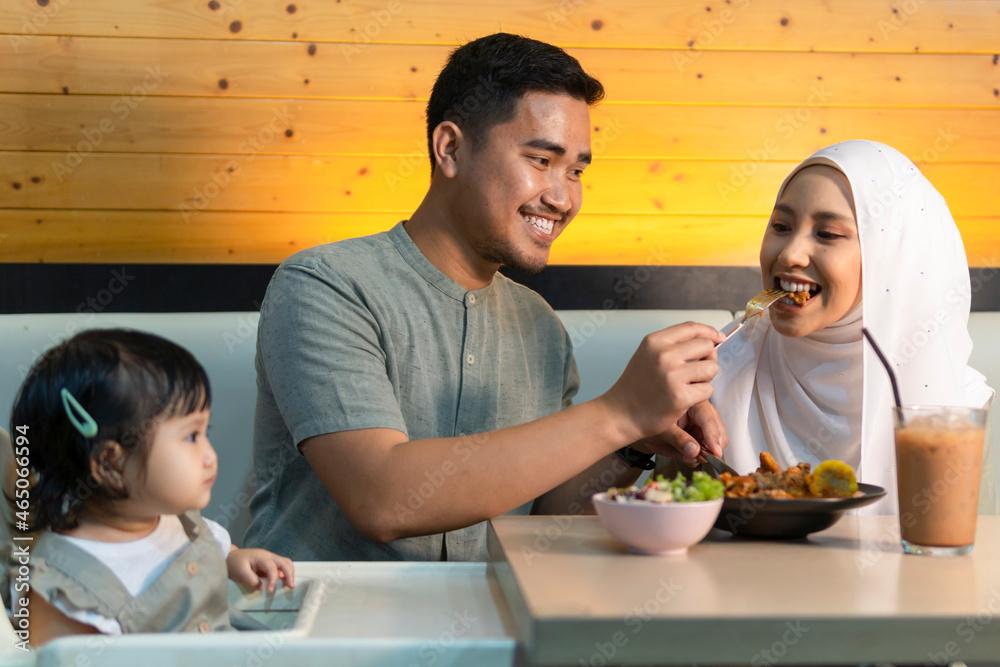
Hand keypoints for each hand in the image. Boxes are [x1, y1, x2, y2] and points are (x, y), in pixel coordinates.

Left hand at [227, 548, 294, 592]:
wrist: (230, 557)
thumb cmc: (234, 564)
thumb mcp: (240, 572)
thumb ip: (251, 580)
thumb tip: (262, 587)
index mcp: (261, 557)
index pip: (272, 568)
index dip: (273, 580)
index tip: (270, 591)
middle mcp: (268, 556)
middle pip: (285, 562)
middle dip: (289, 574)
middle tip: (291, 586)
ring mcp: (270, 558)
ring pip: (286, 563)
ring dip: (289, 573)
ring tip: (290, 585)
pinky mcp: (269, 562)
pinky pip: (282, 566)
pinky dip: (286, 573)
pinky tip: (285, 581)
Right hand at [601, 322, 723, 442]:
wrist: (620, 413)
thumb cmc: (636, 386)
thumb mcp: (647, 355)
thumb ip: (672, 345)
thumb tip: (709, 339)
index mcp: (655, 341)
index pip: (692, 328)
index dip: (710, 332)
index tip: (719, 338)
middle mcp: (663, 355)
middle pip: (706, 346)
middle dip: (709, 358)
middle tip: (699, 370)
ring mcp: (672, 376)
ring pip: (711, 368)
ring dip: (706, 377)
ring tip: (691, 384)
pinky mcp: (680, 396)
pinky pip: (707, 390)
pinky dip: (701, 395)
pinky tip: (686, 398)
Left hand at [631, 401, 728, 465]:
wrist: (636, 427)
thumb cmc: (645, 420)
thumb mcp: (660, 429)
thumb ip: (678, 439)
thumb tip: (694, 451)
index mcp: (690, 400)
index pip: (707, 418)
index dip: (712, 435)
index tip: (715, 451)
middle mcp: (698, 412)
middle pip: (717, 429)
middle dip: (712, 446)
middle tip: (702, 457)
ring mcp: (699, 425)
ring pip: (714, 441)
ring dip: (704, 453)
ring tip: (688, 457)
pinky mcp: (697, 438)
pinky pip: (704, 450)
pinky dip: (697, 457)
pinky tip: (687, 458)